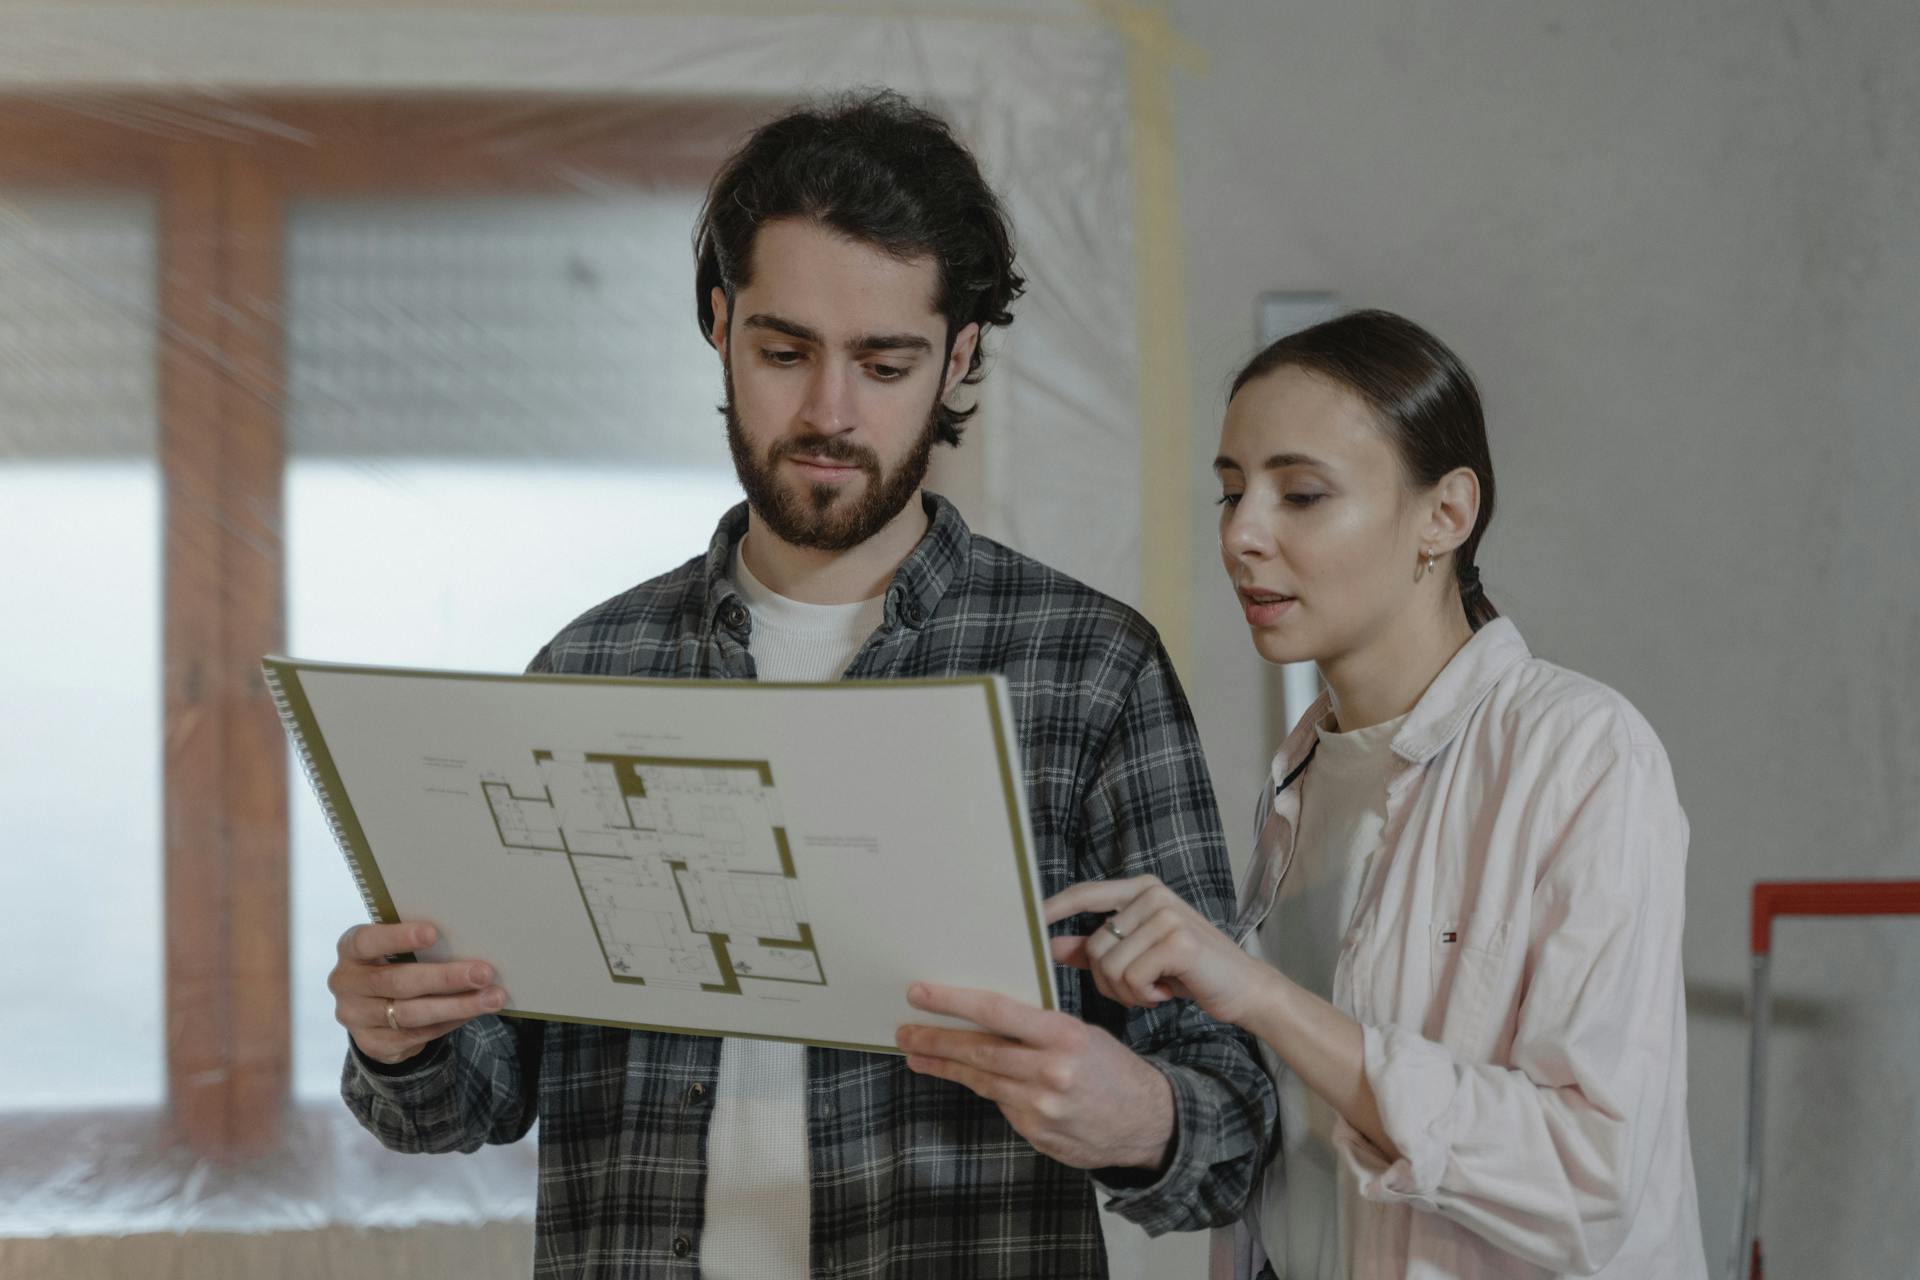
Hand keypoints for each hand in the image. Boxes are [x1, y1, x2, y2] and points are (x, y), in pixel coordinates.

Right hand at [329, 921, 506, 1065]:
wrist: (372, 1009)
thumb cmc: (394, 962)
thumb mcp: (394, 948)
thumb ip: (417, 944)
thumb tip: (471, 939)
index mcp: (351, 950)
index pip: (367, 941)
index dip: (398, 937)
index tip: (434, 932)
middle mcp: (347, 984)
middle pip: (398, 982)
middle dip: (445, 978)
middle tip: (484, 973)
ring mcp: (357, 1017)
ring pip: (411, 1014)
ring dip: (457, 1006)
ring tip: (492, 998)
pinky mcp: (373, 1044)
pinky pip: (417, 1034)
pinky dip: (450, 1022)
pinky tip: (473, 1012)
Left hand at [896, 982, 1173, 1170]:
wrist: (1148, 1122)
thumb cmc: (1112, 1069)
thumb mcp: (1082, 1034)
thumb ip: (1036, 1029)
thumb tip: (984, 1017)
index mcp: (1064, 1036)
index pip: (996, 1011)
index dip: (953, 1002)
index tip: (919, 994)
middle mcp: (1051, 1071)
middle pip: (978, 1050)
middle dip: (935, 1040)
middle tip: (904, 1031)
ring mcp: (1041, 1107)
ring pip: (981, 1080)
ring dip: (945, 1066)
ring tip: (917, 1054)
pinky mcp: (1037, 1132)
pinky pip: (1001, 1105)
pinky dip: (987, 1089)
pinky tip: (973, 1079)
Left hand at [1046, 876, 1266, 1027]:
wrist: (1243, 988)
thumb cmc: (1187, 972)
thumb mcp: (1138, 955)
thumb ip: (1095, 948)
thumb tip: (1051, 947)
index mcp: (1141, 889)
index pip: (1084, 894)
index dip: (1052, 909)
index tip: (1026, 924)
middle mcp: (1153, 894)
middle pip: (1095, 945)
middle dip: (1109, 981)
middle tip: (1140, 989)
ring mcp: (1167, 914)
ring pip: (1111, 966)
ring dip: (1128, 992)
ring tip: (1156, 988)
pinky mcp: (1179, 940)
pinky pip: (1132, 977)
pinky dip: (1145, 996)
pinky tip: (1168, 992)